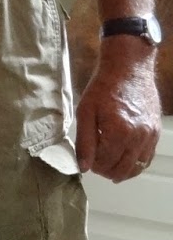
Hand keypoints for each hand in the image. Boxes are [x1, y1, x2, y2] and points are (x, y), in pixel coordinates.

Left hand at [75, 45, 160, 180]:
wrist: (129, 68)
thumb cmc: (104, 87)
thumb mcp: (85, 112)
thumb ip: (84, 142)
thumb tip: (83, 167)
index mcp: (119, 132)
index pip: (105, 164)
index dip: (93, 166)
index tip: (87, 159)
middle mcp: (138, 137)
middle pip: (122, 169)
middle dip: (106, 171)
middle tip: (96, 164)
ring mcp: (150, 135)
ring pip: (137, 167)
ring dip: (122, 170)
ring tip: (109, 164)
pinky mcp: (156, 131)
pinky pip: (148, 157)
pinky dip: (136, 163)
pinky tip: (125, 159)